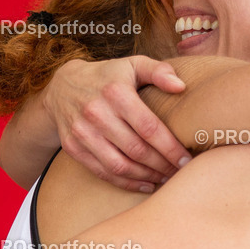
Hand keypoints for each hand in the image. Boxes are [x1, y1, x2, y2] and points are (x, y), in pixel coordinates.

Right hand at [43, 56, 191, 190]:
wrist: (63, 86)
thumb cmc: (109, 76)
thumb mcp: (133, 64)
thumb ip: (159, 71)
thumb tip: (181, 87)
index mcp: (116, 92)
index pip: (149, 127)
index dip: (170, 148)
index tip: (187, 160)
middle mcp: (96, 113)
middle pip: (137, 150)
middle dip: (162, 165)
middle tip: (180, 172)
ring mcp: (82, 132)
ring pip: (119, 165)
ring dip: (146, 176)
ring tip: (165, 178)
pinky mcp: (72, 147)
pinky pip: (102, 171)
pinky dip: (126, 183)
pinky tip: (145, 183)